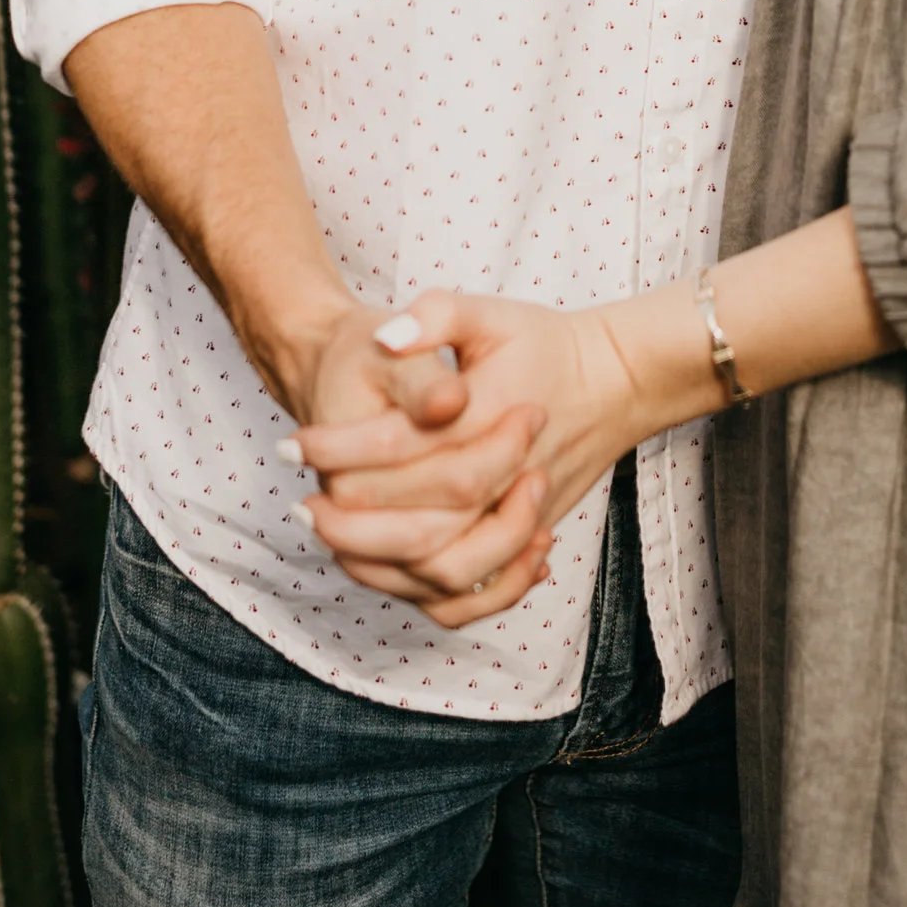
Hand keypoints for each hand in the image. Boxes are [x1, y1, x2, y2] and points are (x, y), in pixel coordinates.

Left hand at [288, 288, 649, 622]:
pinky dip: (426, 593)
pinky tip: (386, 571)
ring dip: (379, 563)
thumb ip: (438, 315)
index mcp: (489, 420)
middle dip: (349, 523)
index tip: (294, 444)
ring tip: (332, 540)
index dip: (339, 450)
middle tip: (301, 506)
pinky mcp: (524, 540)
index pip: (401, 448)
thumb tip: (388, 335)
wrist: (613, 382)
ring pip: (443, 568)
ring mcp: (518, 517)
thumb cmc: (543, 343)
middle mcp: (507, 479)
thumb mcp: (490, 312)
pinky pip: (474, 593)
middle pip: (419, 526)